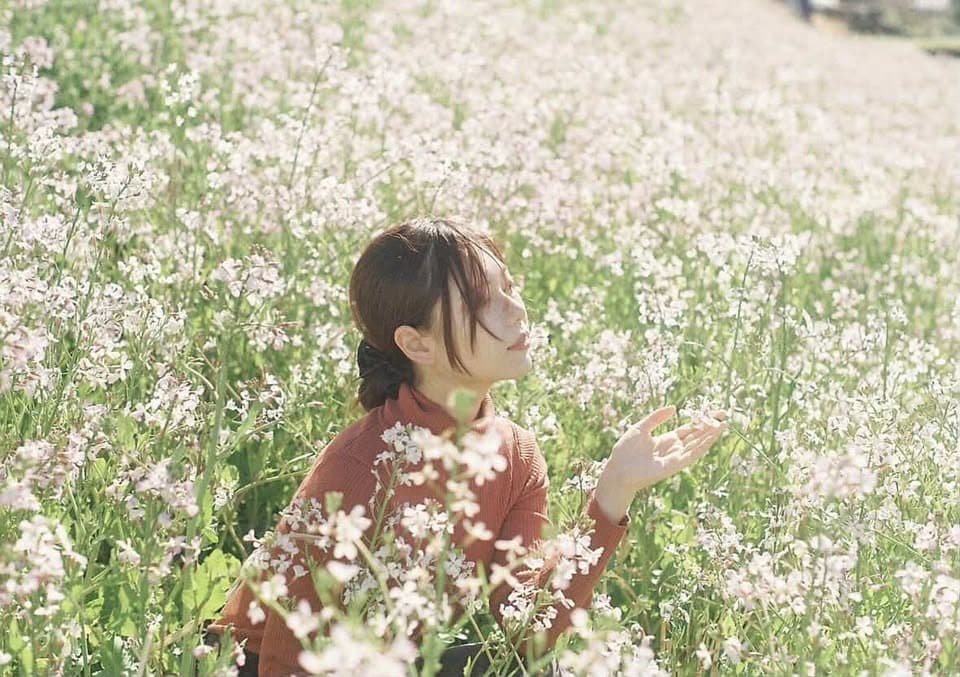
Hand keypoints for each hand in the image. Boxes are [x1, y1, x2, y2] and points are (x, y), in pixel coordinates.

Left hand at [602, 404, 728, 494]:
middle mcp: (674, 448)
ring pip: (697, 445)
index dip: (701, 421)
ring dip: (710, 436)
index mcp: (667, 439)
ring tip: (723, 425)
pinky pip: (690, 455)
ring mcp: (675, 457)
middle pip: (697, 436)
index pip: (689, 429)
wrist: (618, 469)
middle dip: (710, 426)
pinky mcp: (674, 466)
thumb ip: (657, 418)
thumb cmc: (626, 450)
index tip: (713, 412)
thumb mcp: (641, 428)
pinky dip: (700, 447)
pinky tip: (710, 439)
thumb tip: (674, 408)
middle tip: (724, 415)